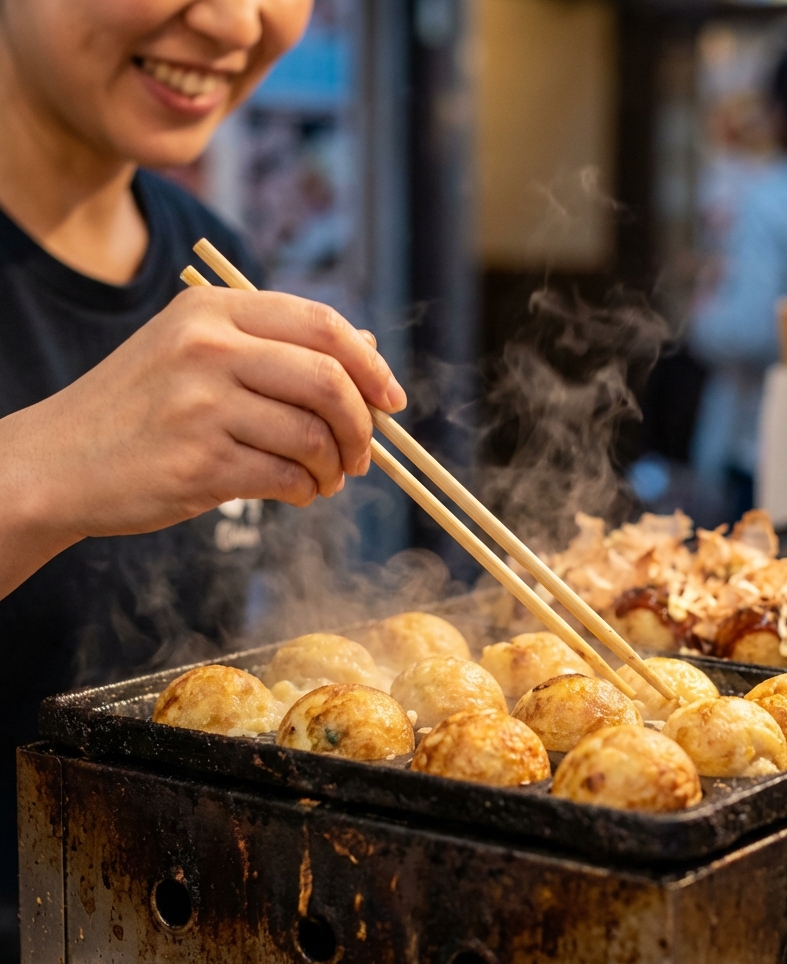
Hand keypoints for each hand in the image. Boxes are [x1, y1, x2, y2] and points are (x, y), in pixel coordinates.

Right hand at [0, 287, 405, 593]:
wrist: (55, 464)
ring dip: (335, 467)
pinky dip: (306, 491)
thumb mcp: (198, 354)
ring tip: (325, 478)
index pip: (323, 324)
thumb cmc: (141, 409)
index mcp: (213, 309)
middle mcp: (207, 347)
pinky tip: (297, 492)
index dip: (371, 366)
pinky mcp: (198, 463)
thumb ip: (280, 346)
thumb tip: (367, 346)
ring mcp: (200, 405)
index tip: (392, 400)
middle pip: (329, 380)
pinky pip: (286, 477)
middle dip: (362, 425)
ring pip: (313, 435)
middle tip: (363, 455)